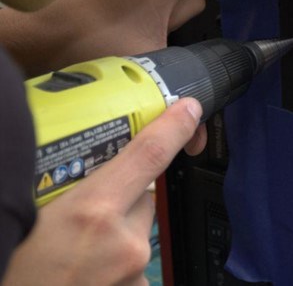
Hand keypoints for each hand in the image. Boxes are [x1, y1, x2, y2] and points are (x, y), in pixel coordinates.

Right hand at [2, 98, 201, 285]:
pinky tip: (84, 267)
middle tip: (83, 210)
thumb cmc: (12, 265)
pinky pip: (133, 260)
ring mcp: (132, 273)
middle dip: (122, 194)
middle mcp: (123, 244)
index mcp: (93, 213)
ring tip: (74, 247)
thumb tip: (76, 153)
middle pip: (144, 197)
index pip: (150, 153)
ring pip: (138, 230)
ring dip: (117, 230)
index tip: (187, 110)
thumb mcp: (30, 210)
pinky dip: (115, 259)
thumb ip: (60, 179)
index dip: (173, 126)